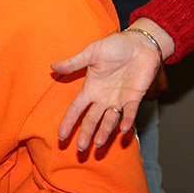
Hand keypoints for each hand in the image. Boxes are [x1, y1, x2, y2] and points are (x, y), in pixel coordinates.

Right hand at [51, 18, 172, 149]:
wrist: (140, 43)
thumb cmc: (116, 46)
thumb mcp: (92, 52)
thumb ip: (74, 63)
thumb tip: (53, 67)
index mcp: (91, 88)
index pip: (77, 108)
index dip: (69, 122)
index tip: (61, 136)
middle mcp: (103, 97)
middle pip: (92, 119)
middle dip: (86, 134)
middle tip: (81, 149)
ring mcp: (119, 99)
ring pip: (109, 120)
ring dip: (104, 132)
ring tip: (98, 143)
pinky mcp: (134, 98)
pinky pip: (130, 113)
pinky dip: (127, 121)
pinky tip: (123, 129)